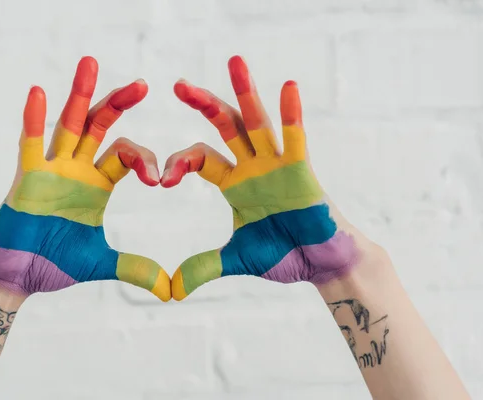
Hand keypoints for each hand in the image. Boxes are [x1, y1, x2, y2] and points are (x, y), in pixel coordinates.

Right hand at [0, 56, 170, 300]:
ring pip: (68, 125)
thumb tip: (170, 290)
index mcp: (97, 184)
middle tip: (144, 84)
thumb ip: (135, 269)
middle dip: (119, 104)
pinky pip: (30, 145)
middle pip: (100, 127)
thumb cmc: (53, 263)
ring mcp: (51, 170)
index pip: (126, 155)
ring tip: (91, 63)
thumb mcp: (101, 262)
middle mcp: (76, 169)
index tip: (160, 178)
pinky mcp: (27, 178)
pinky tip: (39, 92)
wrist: (17, 275)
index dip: (145, 160)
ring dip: (79, 95)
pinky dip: (33, 120)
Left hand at [161, 56, 359, 299]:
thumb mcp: (237, 259)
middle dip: (202, 104)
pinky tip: (288, 87)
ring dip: (245, 93)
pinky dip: (293, 115)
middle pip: (224, 127)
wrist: (321, 264)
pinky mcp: (302, 172)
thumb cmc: (284, 255)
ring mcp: (277, 165)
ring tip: (233, 62)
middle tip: (177, 85)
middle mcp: (253, 167)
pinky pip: (296, 139)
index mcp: (234, 183)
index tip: (162, 181)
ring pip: (257, 123)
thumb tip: (171, 291)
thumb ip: (204, 267)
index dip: (178, 163)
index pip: (199, 159)